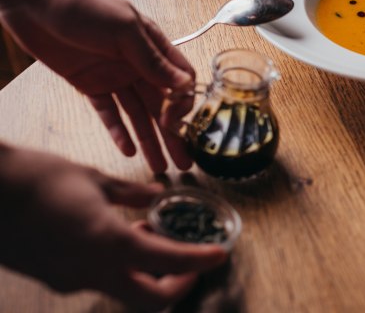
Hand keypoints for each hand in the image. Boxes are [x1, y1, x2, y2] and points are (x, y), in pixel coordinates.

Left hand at [0, 0, 193, 171]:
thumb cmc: (85, 4)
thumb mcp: (125, 29)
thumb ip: (153, 60)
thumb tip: (184, 85)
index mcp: (154, 47)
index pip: (180, 82)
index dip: (182, 104)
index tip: (175, 122)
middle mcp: (138, 65)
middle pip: (162, 105)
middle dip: (173, 134)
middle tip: (183, 163)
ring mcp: (114, 77)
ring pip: (137, 115)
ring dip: (148, 140)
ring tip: (159, 166)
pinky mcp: (90, 85)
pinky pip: (109, 113)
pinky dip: (118, 131)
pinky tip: (127, 150)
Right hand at [0, 144, 227, 310]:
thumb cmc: (35, 177)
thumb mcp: (92, 178)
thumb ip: (131, 193)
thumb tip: (156, 195)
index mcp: (108, 242)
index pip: (170, 262)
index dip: (200, 260)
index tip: (219, 254)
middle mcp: (91, 271)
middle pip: (151, 298)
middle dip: (178, 283)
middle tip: (192, 260)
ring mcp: (69, 279)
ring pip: (124, 291)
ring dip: (148, 272)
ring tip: (152, 234)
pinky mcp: (53, 277)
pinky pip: (98, 280)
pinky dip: (120, 266)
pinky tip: (117, 235)